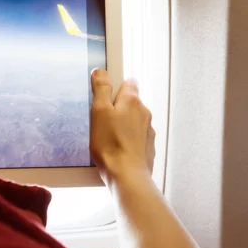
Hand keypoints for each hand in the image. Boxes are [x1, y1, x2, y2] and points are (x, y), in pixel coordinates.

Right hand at [90, 69, 154, 183]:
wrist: (126, 175)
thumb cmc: (110, 144)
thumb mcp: (98, 111)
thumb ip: (101, 88)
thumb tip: (101, 71)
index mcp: (132, 101)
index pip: (128, 82)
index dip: (115, 87)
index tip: (104, 96)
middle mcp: (144, 113)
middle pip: (130, 102)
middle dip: (117, 108)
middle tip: (101, 120)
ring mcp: (148, 131)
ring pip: (133, 121)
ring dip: (123, 125)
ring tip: (107, 138)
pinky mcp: (147, 147)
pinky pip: (136, 137)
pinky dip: (127, 140)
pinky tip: (116, 149)